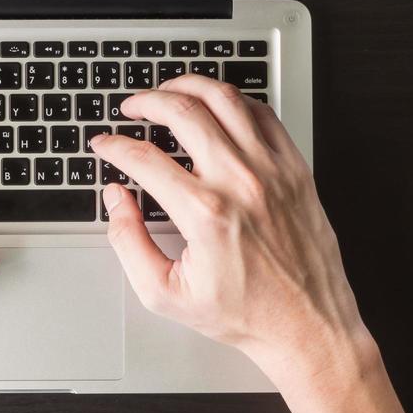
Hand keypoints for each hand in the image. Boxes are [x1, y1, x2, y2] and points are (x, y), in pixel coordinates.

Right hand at [90, 76, 408, 412]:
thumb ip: (128, 242)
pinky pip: (263, 114)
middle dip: (146, 101)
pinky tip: (217, 107)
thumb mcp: (166, 294)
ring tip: (170, 91)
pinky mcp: (296, 170)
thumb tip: (116, 199)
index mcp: (205, 214)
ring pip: (226, 99)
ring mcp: (273, 171)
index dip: (114, 145)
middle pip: (183, 111)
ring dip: (190, 86)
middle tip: (131, 107)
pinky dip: (235, 101)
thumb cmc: (244, 314)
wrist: (308, 327)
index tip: (104, 144)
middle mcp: (241, 183)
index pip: (144, 158)